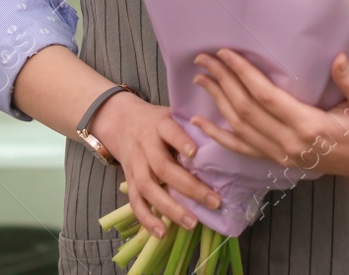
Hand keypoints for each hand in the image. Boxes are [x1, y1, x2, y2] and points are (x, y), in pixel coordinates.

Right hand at [88, 90, 221, 236]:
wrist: (122, 122)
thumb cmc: (158, 122)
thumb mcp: (173, 115)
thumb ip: (192, 128)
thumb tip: (226, 140)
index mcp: (159, 125)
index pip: (169, 131)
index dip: (180, 141)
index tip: (194, 153)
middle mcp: (145, 145)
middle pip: (163, 166)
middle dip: (189, 186)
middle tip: (214, 201)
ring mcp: (135, 165)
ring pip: (148, 187)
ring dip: (170, 208)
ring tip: (191, 223)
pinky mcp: (129, 181)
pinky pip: (135, 202)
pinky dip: (147, 219)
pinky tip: (162, 233)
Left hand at [189, 50, 348, 178]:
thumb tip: (338, 58)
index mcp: (309, 126)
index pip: (266, 97)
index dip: (243, 74)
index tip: (226, 54)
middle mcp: (289, 143)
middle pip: (245, 110)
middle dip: (223, 82)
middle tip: (204, 59)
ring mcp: (281, 154)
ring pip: (239, 128)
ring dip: (217, 102)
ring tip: (200, 79)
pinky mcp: (279, 160)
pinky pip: (242, 149)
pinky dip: (218, 137)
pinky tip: (199, 124)